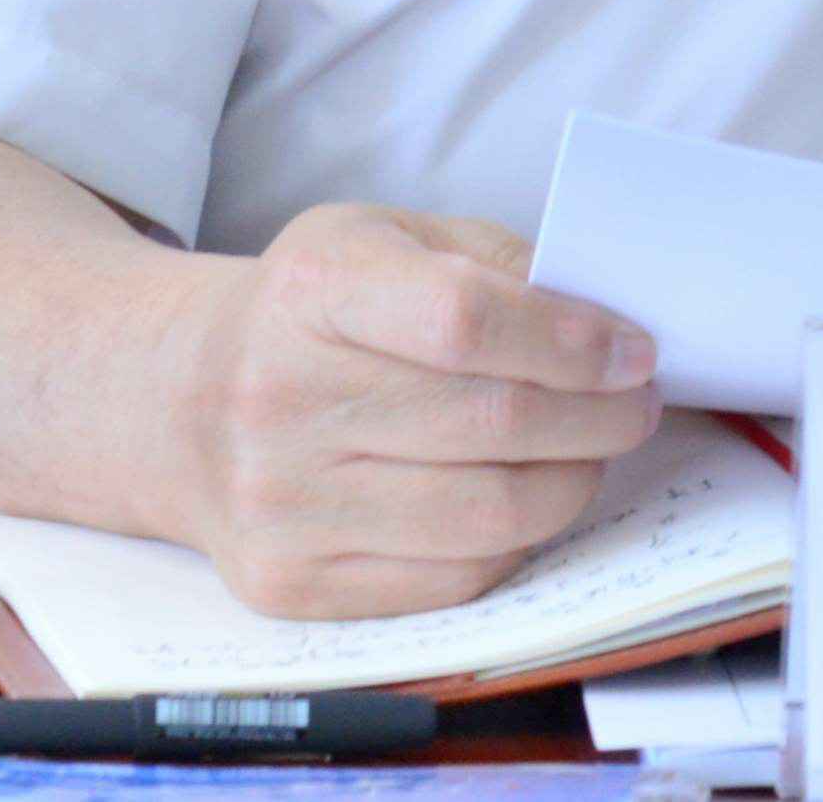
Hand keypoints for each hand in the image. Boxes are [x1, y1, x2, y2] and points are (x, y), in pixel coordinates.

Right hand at [168, 204, 664, 617]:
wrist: (183, 401)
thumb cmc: (316, 312)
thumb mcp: (387, 239)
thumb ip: (494, 264)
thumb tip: (607, 328)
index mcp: (314, 287)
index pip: (462, 320)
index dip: (568, 341)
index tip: (635, 351)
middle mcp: (281, 396)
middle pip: (491, 423)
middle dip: (598, 417)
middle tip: (640, 404)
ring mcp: (281, 501)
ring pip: (486, 515)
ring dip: (572, 483)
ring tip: (592, 450)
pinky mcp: (291, 583)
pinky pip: (452, 581)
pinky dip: (515, 543)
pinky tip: (525, 498)